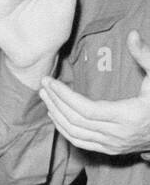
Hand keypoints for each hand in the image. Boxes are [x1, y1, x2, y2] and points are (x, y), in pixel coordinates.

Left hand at [39, 30, 149, 154]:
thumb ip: (145, 56)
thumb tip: (132, 34)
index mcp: (128, 116)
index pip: (86, 109)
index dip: (64, 96)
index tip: (50, 81)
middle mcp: (118, 134)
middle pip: (76, 121)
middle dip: (55, 102)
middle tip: (43, 85)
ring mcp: (113, 145)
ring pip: (75, 133)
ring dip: (56, 115)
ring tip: (45, 97)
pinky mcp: (110, 150)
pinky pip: (80, 142)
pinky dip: (64, 130)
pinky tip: (55, 116)